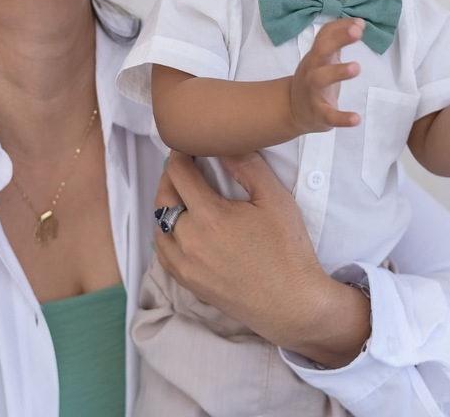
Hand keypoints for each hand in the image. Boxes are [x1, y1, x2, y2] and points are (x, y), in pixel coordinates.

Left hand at [153, 151, 369, 367]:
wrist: (291, 304)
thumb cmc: (288, 251)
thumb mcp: (276, 200)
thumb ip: (248, 167)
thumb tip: (224, 146)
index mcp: (209, 216)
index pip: (179, 173)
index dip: (180, 154)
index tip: (187, 148)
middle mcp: (189, 239)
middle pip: (162, 197)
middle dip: (169, 177)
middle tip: (183, 168)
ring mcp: (185, 265)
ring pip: (158, 226)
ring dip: (164, 206)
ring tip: (180, 196)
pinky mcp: (188, 283)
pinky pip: (163, 253)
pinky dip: (165, 235)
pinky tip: (178, 229)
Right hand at [288, 18, 363, 134]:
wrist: (291, 109)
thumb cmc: (313, 78)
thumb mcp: (322, 58)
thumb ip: (337, 41)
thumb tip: (359, 23)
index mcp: (315, 56)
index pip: (324, 36)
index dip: (341, 27)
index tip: (360, 23)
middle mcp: (312, 70)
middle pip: (321, 51)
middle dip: (338, 40)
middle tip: (357, 33)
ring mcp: (313, 92)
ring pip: (321, 79)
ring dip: (338, 71)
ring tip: (356, 67)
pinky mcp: (318, 113)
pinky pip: (329, 115)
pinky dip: (341, 118)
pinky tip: (356, 118)